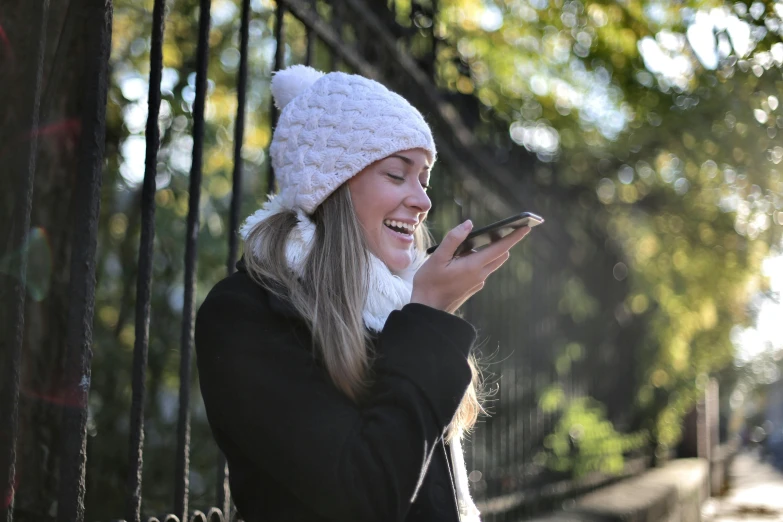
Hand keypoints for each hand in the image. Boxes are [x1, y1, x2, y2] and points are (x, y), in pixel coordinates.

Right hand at [410, 220, 529, 312]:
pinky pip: (482, 270)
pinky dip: (478, 261)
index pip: (500, 248)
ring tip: (470, 244)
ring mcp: (478, 283)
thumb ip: (454, 239)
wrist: (427, 310)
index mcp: (473, 266)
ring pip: (491, 263)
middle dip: (503, 242)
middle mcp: (480, 275)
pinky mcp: (473, 288)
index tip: (526, 227)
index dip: (514, 237)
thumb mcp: (437, 258)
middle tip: (501, 229)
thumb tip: (468, 224)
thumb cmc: (429, 283)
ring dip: (489, 251)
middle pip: (500, 255)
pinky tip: (460, 260)